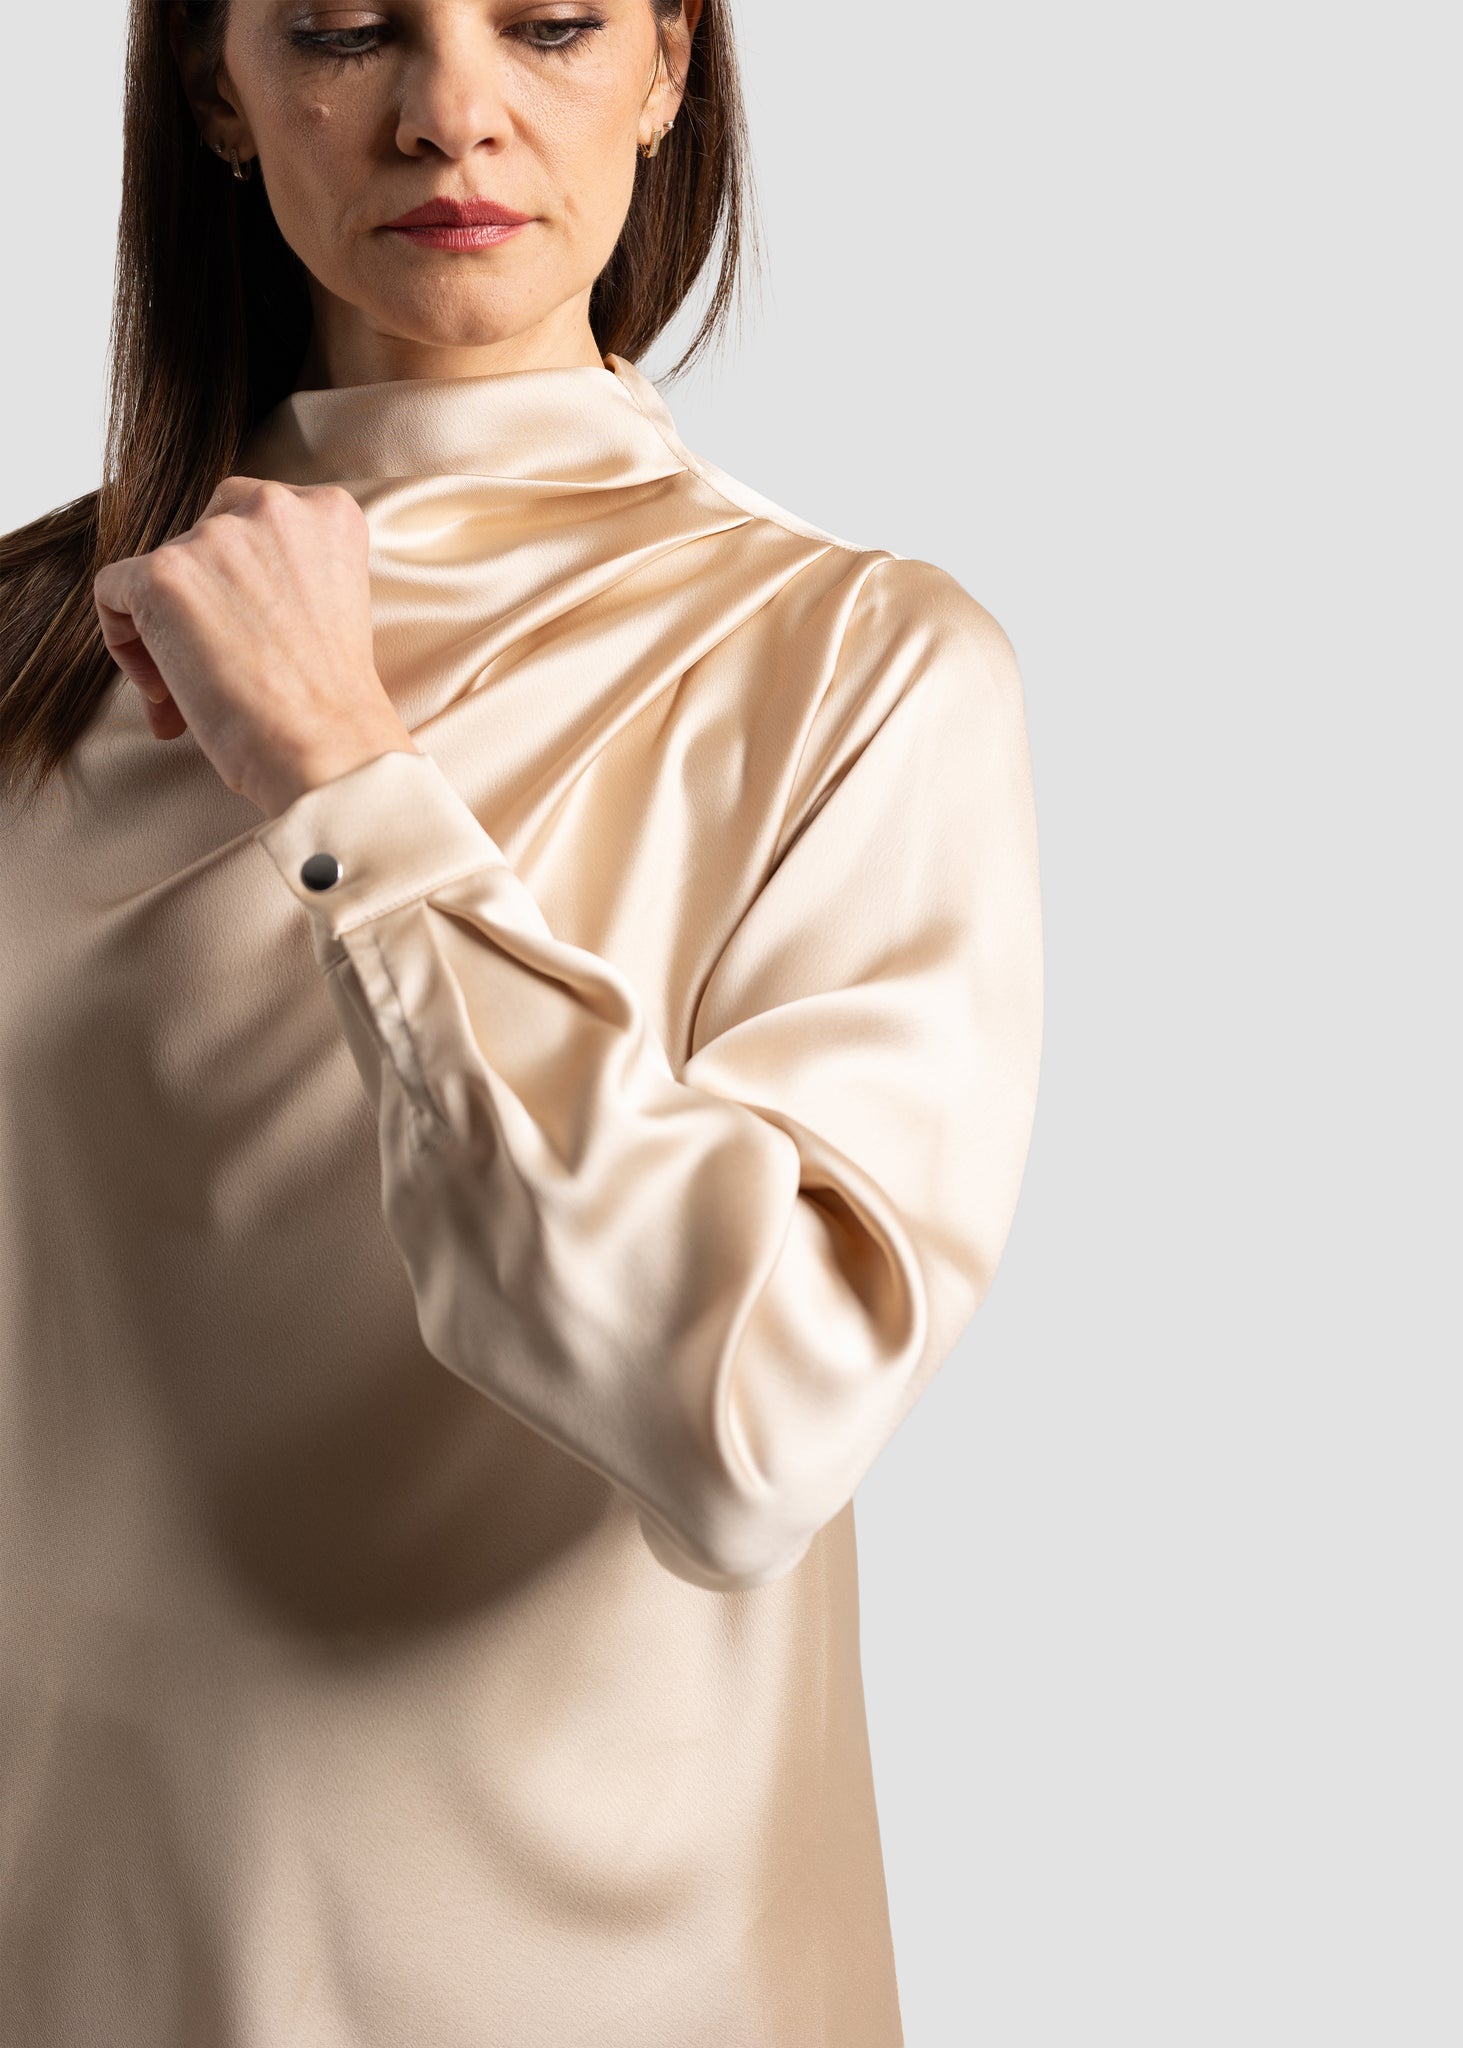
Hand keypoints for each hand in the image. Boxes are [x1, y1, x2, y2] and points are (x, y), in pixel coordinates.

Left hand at [93, 476, 419, 820]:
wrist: (328, 746)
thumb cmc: (332, 702)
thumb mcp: (326, 607)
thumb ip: (278, 576)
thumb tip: (208, 594)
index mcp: (326, 512)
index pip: (249, 518)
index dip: (235, 578)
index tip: (244, 633)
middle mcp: (273, 508)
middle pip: (200, 535)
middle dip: (200, 599)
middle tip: (213, 664)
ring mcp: (215, 537)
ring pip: (158, 570)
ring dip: (165, 632)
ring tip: (188, 697)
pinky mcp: (163, 574)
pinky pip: (113, 592)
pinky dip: (125, 642)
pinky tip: (162, 692)